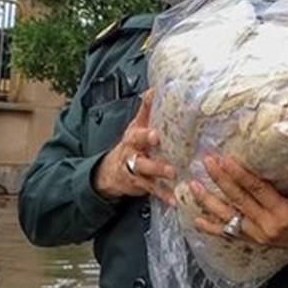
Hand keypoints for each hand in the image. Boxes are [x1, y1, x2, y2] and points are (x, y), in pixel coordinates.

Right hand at [92, 89, 176, 205]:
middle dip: (154, 162)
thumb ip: (147, 109)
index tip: (156, 135)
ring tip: (174, 176)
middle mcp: (133, 156)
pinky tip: (176, 200)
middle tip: (169, 165)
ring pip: (147, 175)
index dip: (146, 135)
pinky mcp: (141, 185)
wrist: (111, 171)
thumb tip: (155, 88)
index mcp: (133, 139)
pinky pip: (153, 191)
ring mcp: (136, 173)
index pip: (138, 136)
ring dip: (160, 176)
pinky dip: (164, 195)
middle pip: (140, 159)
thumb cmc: (131, 143)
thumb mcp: (136, 125)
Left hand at [190, 156, 287, 253]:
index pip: (257, 191)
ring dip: (209, 201)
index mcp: (283, 213)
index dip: (241, 176)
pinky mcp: (253, 240)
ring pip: (228, 217)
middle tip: (207, 162)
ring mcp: (257, 235)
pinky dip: (212, 227)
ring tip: (192, 185)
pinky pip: (228, 233)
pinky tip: (195, 219)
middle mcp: (267, 226)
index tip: (226, 160)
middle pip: (239, 200)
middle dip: (221, 180)